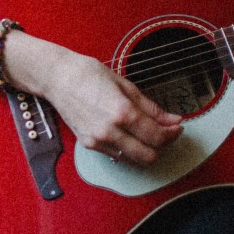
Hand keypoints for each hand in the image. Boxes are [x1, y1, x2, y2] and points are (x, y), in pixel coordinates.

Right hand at [36, 49, 183, 165]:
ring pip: (133, 159)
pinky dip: (128, 149)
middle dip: (162, 147)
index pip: (157, 137)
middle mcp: (110, 131)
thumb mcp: (125, 85)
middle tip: (166, 133)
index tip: (177, 127)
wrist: (56, 78)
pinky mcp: (88, 145)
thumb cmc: (88, 74)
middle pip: (148, 156)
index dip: (172, 134)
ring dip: (146, 150)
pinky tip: (129, 134)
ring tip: (148, 133)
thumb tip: (173, 119)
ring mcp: (98, 141)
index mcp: (122, 112)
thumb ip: (151, 107)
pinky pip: (117, 155)